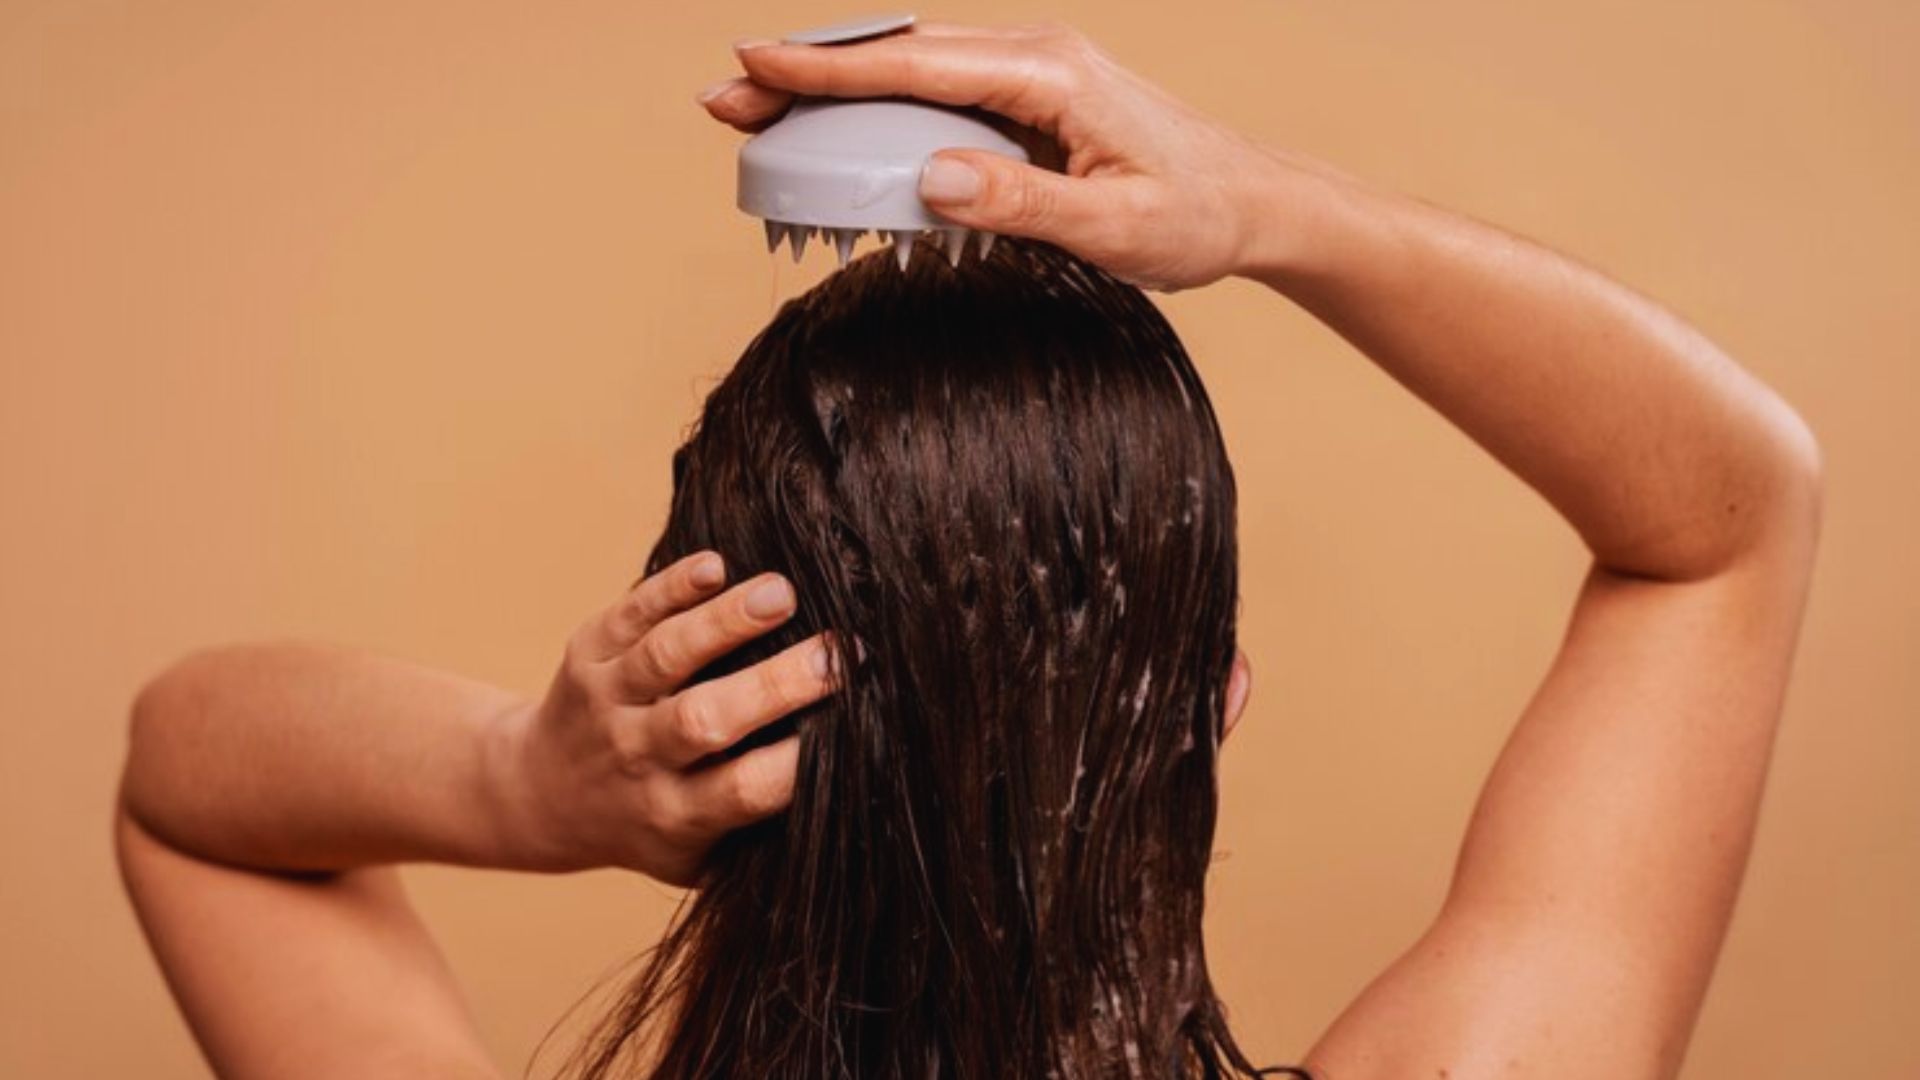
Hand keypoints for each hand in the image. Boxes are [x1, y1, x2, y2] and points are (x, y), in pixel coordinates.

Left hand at [498, 551, 837, 884]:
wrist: (543, 795)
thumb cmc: (650, 824)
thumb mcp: (697, 858)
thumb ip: (759, 839)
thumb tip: (855, 801)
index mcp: (677, 814)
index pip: (742, 790)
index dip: (796, 763)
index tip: (850, 727)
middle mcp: (639, 758)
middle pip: (705, 720)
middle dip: (773, 685)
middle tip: (836, 653)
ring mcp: (609, 702)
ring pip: (666, 657)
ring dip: (724, 623)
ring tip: (782, 593)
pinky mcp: (589, 653)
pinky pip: (629, 615)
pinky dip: (668, 588)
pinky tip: (715, 565)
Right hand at [699, 20, 1296, 291]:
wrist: (1251, 203)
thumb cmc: (1194, 216)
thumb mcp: (1116, 227)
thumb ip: (1024, 205)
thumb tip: (930, 175)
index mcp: (1050, 74)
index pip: (917, 63)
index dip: (830, 68)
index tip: (754, 63)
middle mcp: (1033, 57)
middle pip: (897, 55)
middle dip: (807, 73)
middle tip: (723, 98)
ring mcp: (1029, 76)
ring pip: (910, 69)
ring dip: (834, 90)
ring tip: (759, 113)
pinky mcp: (1028, 104)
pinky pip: (937, 95)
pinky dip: (878, 109)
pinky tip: (838, 133)